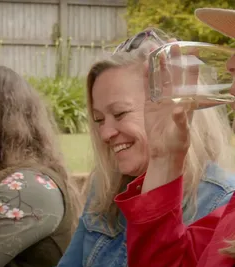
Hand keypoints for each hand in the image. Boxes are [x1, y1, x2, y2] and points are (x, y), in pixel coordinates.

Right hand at [145, 44, 197, 159]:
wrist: (163, 152)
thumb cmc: (177, 143)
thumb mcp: (182, 133)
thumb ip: (181, 120)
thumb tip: (178, 108)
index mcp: (187, 101)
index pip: (191, 80)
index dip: (191, 65)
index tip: (192, 50)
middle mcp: (174, 98)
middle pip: (174, 75)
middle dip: (174, 59)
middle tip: (173, 43)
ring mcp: (161, 101)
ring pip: (160, 79)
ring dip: (159, 65)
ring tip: (157, 50)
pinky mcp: (149, 105)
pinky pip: (148, 89)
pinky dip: (146, 77)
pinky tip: (145, 66)